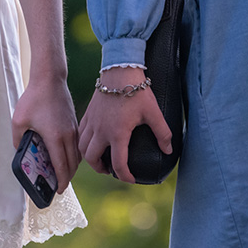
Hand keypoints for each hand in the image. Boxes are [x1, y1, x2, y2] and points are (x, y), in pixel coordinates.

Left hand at [12, 76, 79, 194]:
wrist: (50, 78)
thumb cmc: (34, 98)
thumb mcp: (19, 121)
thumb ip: (18, 140)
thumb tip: (20, 151)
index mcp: (55, 138)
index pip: (62, 167)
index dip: (61, 182)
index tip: (57, 190)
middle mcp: (68, 135)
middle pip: (72, 164)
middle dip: (67, 177)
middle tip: (58, 184)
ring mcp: (73, 128)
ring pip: (77, 154)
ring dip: (71, 166)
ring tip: (61, 171)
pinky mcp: (75, 122)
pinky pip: (77, 144)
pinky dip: (73, 154)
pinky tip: (64, 154)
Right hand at [78, 66, 172, 183]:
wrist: (120, 69)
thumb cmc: (137, 90)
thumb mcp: (153, 112)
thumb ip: (163, 133)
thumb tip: (168, 149)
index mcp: (117, 133)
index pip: (118, 164)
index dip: (125, 176)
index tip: (131, 179)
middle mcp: (101, 130)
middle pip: (93, 160)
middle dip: (101, 169)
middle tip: (111, 170)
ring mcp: (92, 121)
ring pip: (82, 148)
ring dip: (90, 157)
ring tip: (100, 158)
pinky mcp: (88, 113)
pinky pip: (80, 134)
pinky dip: (83, 142)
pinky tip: (92, 141)